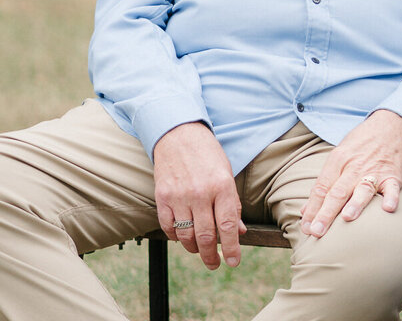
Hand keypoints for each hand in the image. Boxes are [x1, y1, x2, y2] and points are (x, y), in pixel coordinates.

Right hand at [153, 122, 244, 269]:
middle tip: (215, 264)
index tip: (234, 262)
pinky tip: (183, 237)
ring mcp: (179, 196)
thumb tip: (239, 231)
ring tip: (201, 250)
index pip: (228, 225)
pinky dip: (176, 237)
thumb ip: (232, 204)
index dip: (232, 248)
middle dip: (212, 256)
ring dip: (194, 249)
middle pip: (206, 235)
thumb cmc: (208, 155)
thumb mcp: (227, 175)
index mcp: (222, 186)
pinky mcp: (162, 198)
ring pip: (186, 236)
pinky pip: (169, 227)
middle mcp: (201, 193)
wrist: (179, 136)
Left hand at [300, 110, 401, 237]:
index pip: (321, 188)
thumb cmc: (361, 146)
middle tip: (316, 231)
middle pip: (337, 192)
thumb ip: (323, 184)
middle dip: (326, 213)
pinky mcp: (393, 175)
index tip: (306, 228)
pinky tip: (388, 208)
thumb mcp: (338, 157)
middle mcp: (354, 167)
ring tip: (347, 218)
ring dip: (356, 203)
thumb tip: (305, 211)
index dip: (312, 209)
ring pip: (363, 188)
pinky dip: (391, 197)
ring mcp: (375, 171)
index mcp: (338, 161)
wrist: (391, 127)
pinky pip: (392, 187)